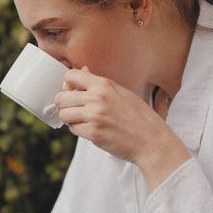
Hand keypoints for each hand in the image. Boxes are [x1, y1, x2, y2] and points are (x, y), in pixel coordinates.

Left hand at [54, 68, 189, 188]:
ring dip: (70, 119)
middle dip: (65, 105)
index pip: (71, 76)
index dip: (68, 85)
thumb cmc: (140, 117)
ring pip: (64, 115)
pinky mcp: (93, 133)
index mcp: (104, 85)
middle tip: (75, 110)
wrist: (151, 140)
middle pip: (61, 97)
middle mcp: (97, 98)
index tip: (73, 92)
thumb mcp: (122, 92)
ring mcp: (94, 116)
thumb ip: (99, 83)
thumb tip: (82, 71)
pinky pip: (73, 130)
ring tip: (84, 121)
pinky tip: (91, 130)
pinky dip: (79, 131)